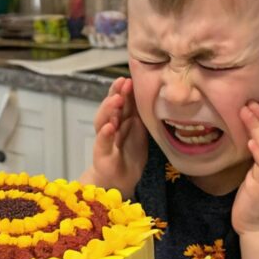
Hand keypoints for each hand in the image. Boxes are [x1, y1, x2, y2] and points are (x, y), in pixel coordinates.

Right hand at [82, 77, 147, 196]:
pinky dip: (105, 134)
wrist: (121, 180)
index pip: (121, 101)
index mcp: (121, 120)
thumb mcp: (140, 131)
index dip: (123, 89)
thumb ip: (142, 115)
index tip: (129, 78)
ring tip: (116, 100)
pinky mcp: (102, 155)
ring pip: (103, 121)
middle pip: (110, 107)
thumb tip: (156, 94)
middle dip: (115, 94)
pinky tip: (109, 126)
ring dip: (108, 109)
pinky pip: (102, 143)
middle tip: (123, 83)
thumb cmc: (130, 153)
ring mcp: (105, 140)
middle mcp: (111, 126)